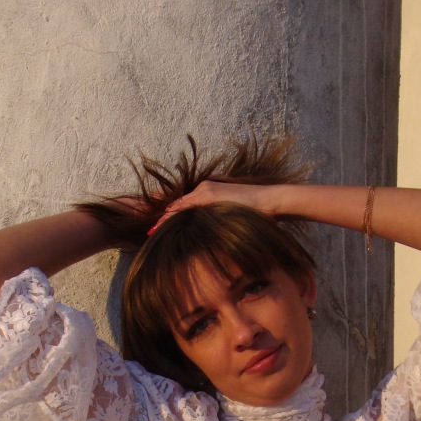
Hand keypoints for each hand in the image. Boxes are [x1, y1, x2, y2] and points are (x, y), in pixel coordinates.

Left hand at [149, 180, 275, 233]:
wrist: (270, 201)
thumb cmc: (257, 213)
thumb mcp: (235, 214)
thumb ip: (221, 217)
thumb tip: (215, 232)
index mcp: (208, 191)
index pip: (184, 205)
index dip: (170, 217)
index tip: (159, 229)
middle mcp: (204, 187)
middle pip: (177, 204)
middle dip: (163, 219)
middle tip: (149, 231)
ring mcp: (205, 190)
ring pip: (178, 206)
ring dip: (164, 220)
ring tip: (151, 232)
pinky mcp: (209, 194)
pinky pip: (185, 207)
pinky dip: (173, 217)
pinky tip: (163, 227)